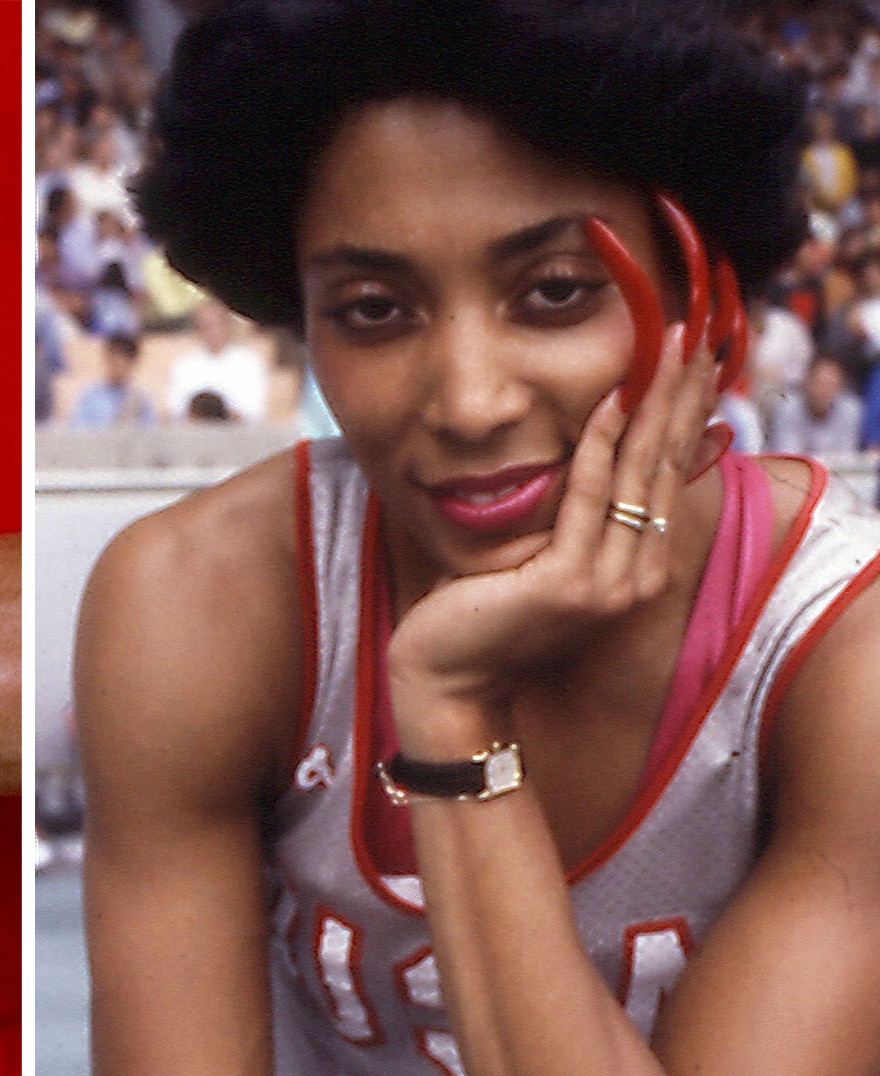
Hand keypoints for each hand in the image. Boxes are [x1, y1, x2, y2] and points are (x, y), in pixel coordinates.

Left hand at [386, 204, 734, 746]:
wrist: (443, 679)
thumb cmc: (477, 615)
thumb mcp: (538, 556)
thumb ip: (571, 515)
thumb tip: (586, 458)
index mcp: (634, 568)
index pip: (667, 475)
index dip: (683, 414)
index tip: (692, 359)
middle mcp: (635, 576)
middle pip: (666, 466)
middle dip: (682, 396)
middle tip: (694, 334)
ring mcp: (608, 583)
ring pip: (638, 475)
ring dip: (653, 406)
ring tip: (668, 350)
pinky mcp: (568, 585)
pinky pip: (589, 498)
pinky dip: (598, 446)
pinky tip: (608, 402)